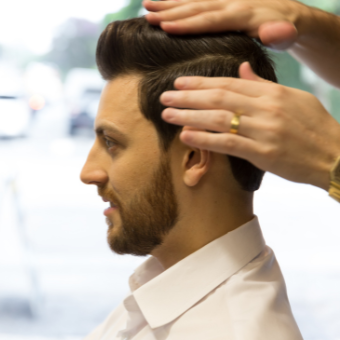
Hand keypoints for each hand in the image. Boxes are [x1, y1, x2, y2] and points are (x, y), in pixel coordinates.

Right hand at [143, 0, 308, 49]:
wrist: (290, 15)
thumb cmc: (285, 31)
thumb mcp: (286, 35)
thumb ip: (279, 35)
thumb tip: (272, 32)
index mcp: (242, 14)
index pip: (210, 20)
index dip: (188, 24)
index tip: (165, 27)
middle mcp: (230, 3)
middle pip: (196, 7)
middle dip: (170, 12)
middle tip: (147, 16)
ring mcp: (225, 0)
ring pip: (193, 0)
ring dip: (169, 3)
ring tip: (146, 5)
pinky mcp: (222, 0)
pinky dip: (179, 0)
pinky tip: (164, 1)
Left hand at [160, 62, 339, 189]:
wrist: (334, 154)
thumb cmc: (314, 126)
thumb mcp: (293, 98)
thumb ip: (264, 84)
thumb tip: (241, 69)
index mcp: (272, 93)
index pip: (228, 83)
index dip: (201, 82)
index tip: (180, 82)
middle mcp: (266, 108)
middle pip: (218, 98)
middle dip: (188, 97)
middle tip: (164, 96)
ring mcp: (264, 130)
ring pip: (218, 118)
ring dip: (189, 116)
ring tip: (167, 114)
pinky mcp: (263, 153)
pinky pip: (228, 143)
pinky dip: (205, 139)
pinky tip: (186, 136)